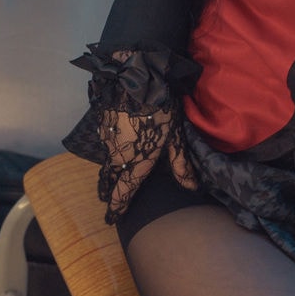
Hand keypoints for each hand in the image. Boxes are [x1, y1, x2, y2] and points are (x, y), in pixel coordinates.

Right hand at [98, 103, 196, 222]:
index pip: (123, 191)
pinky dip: (108, 150)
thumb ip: (180, 164)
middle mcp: (118, 156)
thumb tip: (191, 188)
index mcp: (137, 162)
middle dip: (107, 190)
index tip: (110, 218)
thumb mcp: (176, 136)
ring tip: (107, 179)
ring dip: (107, 171)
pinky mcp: (103, 125)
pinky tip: (114, 146)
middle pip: (109, 179)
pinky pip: (105, 144)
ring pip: (106, 161)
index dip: (117, 206)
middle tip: (105, 200)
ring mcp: (108, 140)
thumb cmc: (161, 108)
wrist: (135, 77)